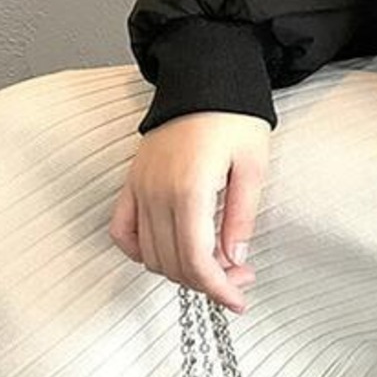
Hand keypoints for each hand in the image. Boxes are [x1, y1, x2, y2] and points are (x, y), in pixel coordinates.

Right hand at [109, 112, 272, 313]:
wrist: (206, 77)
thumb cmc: (235, 116)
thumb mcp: (253, 165)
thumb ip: (240, 216)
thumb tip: (235, 260)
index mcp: (189, 190)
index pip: (196, 261)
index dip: (218, 289)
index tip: (239, 300)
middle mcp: (156, 193)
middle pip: (172, 264)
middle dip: (207, 282)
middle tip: (240, 279)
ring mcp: (139, 188)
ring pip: (149, 254)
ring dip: (180, 269)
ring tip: (218, 263)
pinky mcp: (132, 182)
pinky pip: (123, 230)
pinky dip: (141, 251)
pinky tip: (168, 254)